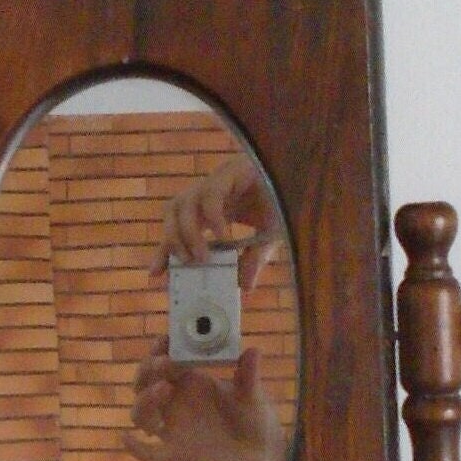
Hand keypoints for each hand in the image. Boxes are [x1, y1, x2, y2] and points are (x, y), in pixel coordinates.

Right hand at [122, 342, 286, 460]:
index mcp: (190, 381)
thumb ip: (249, 376)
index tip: (167, 339)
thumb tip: (253, 351)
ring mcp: (172, 428)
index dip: (160, 348)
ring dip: (144, 400)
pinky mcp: (175, 453)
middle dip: (149, 369)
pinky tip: (127, 438)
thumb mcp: (253, 396)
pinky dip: (135, 447)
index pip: (164, 358)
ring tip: (164, 388)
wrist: (260, 455)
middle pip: (144, 382)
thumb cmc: (253, 419)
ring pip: (141, 413)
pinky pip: (149, 453)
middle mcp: (174, 402)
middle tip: (166, 363)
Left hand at [150, 155, 279, 291]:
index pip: (178, 228)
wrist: (305, 177)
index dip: (165, 250)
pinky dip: (212, 218)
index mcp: (212, 207)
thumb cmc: (285, 202)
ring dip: (188, 234)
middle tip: (187, 264)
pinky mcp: (231, 172)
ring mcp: (218, 181)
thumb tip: (245, 288)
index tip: (155, 274)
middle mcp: (209, 193)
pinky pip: (210, 196)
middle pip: (172, 213)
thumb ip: (253, 260)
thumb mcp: (267, 239)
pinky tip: (222, 235)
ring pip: (183, 203)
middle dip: (172, 241)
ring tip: (202, 257)